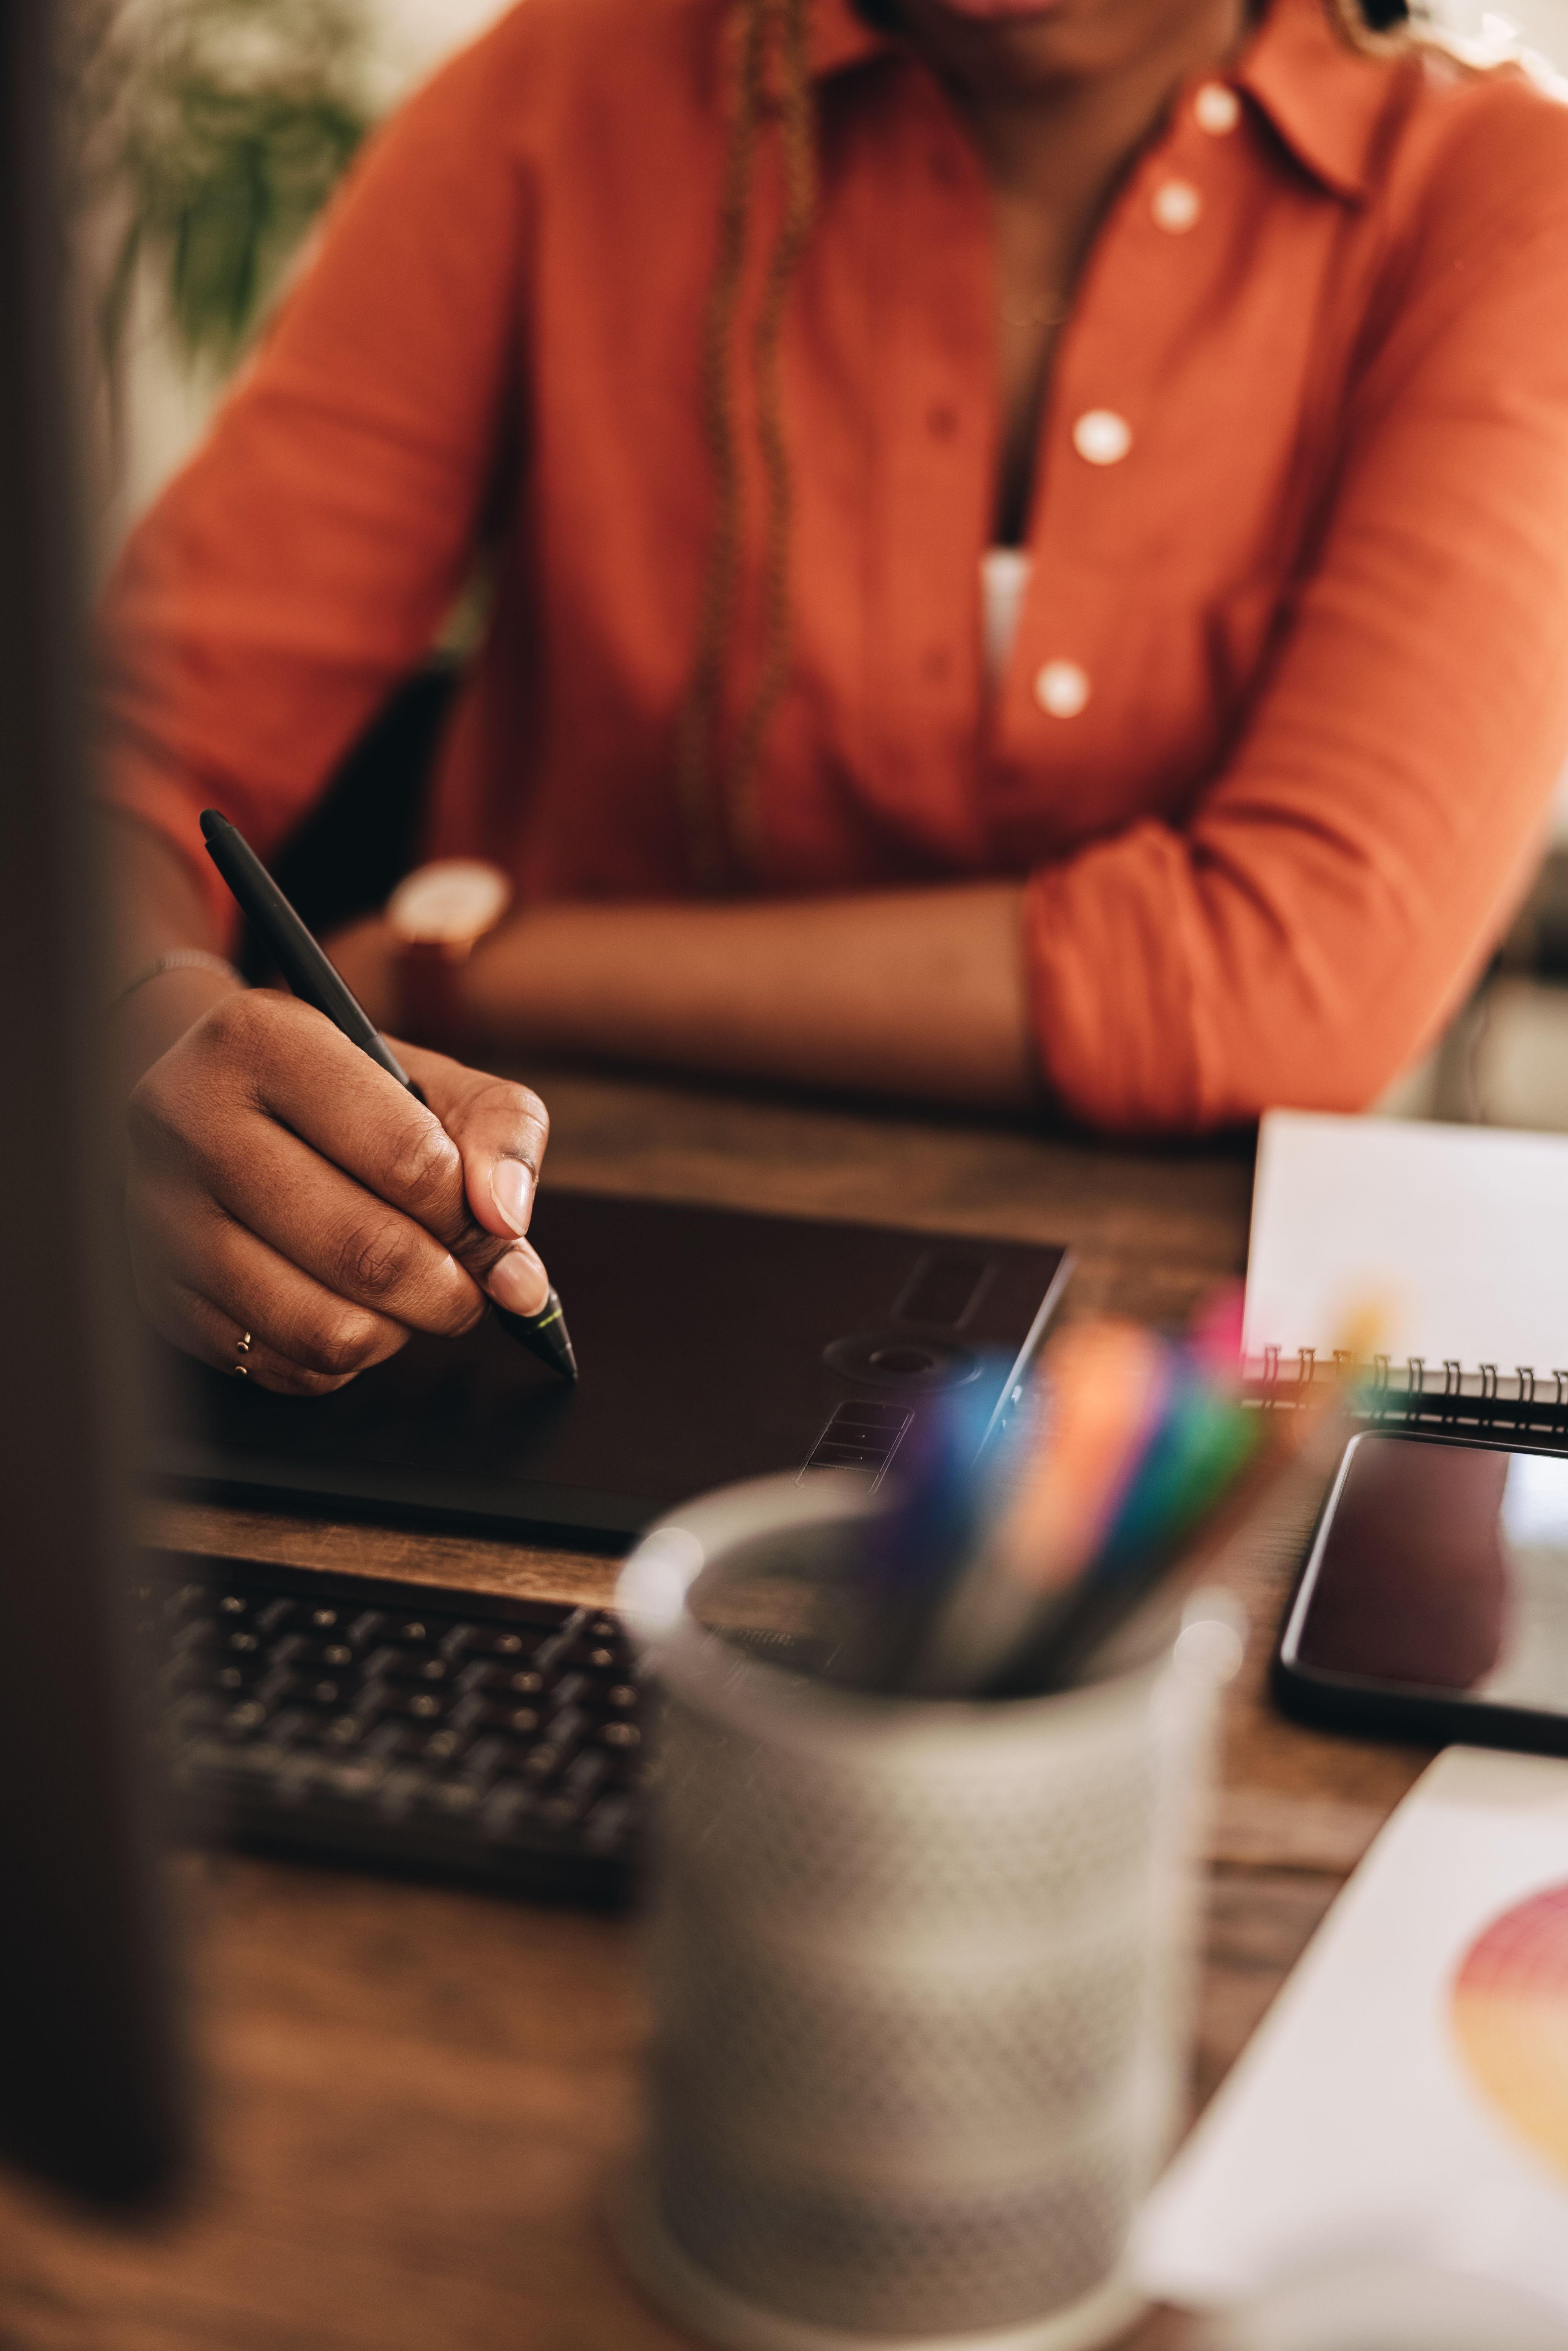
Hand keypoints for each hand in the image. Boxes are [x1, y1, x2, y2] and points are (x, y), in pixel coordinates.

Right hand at [125, 989, 552, 1393]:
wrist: (221, 1104)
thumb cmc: (344, 1094)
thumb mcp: (433, 1078)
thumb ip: (500, 1132)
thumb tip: (507, 1224)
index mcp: (263, 1042)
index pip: (406, 1158)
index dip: (474, 1218)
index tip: (500, 1236)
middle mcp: (191, 1123)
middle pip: (366, 1253)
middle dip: (450, 1290)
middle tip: (476, 1287)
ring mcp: (162, 1216)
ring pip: (325, 1329)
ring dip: (400, 1332)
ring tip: (413, 1297)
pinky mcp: (160, 1292)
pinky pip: (286, 1367)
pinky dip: (345, 1358)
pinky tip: (350, 1308)